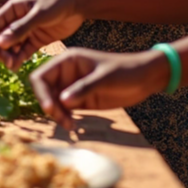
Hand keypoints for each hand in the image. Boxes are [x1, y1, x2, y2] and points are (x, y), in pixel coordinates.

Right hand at [0, 0, 86, 68]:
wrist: (79, 4)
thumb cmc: (57, 2)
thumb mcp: (39, 14)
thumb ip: (21, 28)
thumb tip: (0, 43)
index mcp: (13, 8)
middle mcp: (17, 19)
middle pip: (1, 36)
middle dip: (0, 49)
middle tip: (3, 61)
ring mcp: (27, 30)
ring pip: (12, 45)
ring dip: (9, 55)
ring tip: (11, 65)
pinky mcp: (37, 40)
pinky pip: (24, 51)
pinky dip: (19, 58)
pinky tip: (17, 65)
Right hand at [28, 48, 168, 130]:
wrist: (146, 78)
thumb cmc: (125, 71)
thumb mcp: (105, 78)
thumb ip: (83, 88)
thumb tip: (61, 101)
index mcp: (67, 61)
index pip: (41, 76)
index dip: (41, 92)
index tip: (50, 108)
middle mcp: (66, 73)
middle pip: (44, 91)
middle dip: (50, 106)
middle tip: (64, 121)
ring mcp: (72, 87)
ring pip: (53, 102)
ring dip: (57, 115)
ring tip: (71, 126)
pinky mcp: (81, 100)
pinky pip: (65, 110)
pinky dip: (65, 118)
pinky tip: (74, 125)